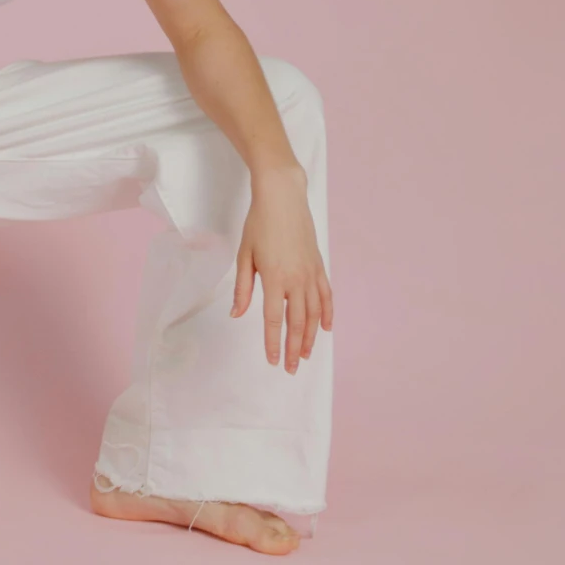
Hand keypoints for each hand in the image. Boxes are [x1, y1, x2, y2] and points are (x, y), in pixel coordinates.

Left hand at [231, 167, 333, 373]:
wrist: (283, 197)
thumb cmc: (259, 223)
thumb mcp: (244, 255)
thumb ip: (243, 288)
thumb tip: (237, 314)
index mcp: (275, 278)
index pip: (275, 320)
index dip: (274, 343)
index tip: (273, 361)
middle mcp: (296, 279)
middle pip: (297, 323)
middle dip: (294, 348)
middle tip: (290, 368)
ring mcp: (311, 273)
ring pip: (314, 313)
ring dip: (310, 336)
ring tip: (305, 354)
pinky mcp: (319, 265)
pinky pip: (326, 295)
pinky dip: (327, 313)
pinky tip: (325, 328)